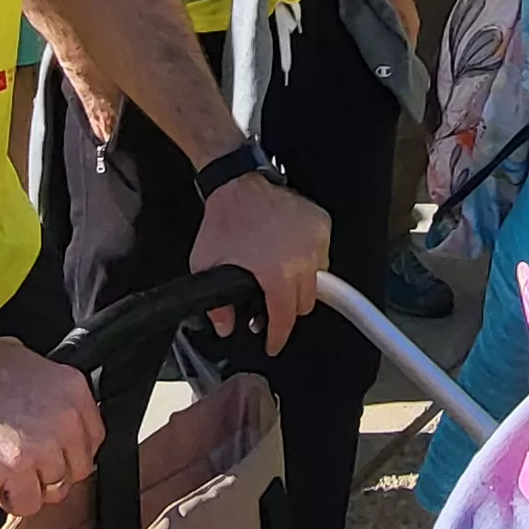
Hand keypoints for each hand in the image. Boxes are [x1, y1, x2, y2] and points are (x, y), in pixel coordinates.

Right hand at [0, 336, 103, 517]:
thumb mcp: (22, 358)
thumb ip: (43, 382)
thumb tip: (42, 392)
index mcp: (72, 389)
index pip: (93, 437)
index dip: (72, 452)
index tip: (58, 456)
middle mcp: (65, 417)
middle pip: (78, 467)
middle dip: (54, 473)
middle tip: (32, 471)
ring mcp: (43, 444)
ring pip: (55, 488)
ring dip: (33, 487)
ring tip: (13, 479)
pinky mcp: (18, 466)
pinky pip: (29, 501)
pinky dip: (15, 500)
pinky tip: (1, 488)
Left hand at [187, 175, 331, 354]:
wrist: (237, 185)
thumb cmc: (224, 221)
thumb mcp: (206, 266)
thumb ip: (216, 304)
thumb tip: (225, 325)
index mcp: (276, 273)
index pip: (285, 319)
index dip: (277, 337)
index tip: (274, 343)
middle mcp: (302, 258)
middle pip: (305, 303)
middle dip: (287, 308)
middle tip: (270, 301)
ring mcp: (315, 239)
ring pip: (318, 279)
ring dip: (300, 282)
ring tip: (279, 272)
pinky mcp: (321, 224)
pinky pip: (322, 253)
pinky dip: (309, 257)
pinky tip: (288, 251)